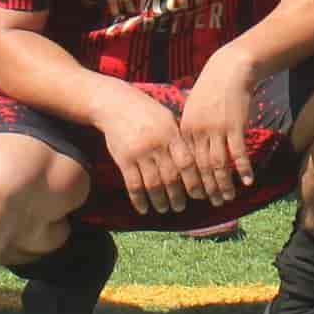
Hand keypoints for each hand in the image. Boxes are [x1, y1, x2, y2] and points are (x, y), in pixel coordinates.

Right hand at [99, 93, 191, 217]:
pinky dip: (139, 200)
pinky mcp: (123, 159)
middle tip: (180, 207)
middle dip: (177, 196)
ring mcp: (139, 152)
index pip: (187, 163)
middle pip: (171, 177)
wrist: (114, 104)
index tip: (199, 195)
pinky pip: (133, 185)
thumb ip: (179, 139)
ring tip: (164, 209)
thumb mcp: (167, 118)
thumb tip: (197, 161)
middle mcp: (157, 144)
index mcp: (171, 134)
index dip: (194, 181)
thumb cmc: (146, 112)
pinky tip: (144, 209)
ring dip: (160, 201)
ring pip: (153, 184)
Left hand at [172, 56, 260, 207]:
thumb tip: (189, 154)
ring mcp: (217, 129)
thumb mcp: (193, 109)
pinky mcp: (234, 125)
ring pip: (219, 164)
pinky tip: (249, 181)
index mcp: (185, 129)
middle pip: (201, 168)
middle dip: (208, 188)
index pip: (186, 163)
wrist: (229, 69)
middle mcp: (199, 131)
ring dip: (224, 184)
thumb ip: (191, 131)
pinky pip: (238, 153)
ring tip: (229, 198)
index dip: (191, 182)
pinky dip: (243, 169)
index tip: (196, 196)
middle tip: (214, 203)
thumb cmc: (211, 90)